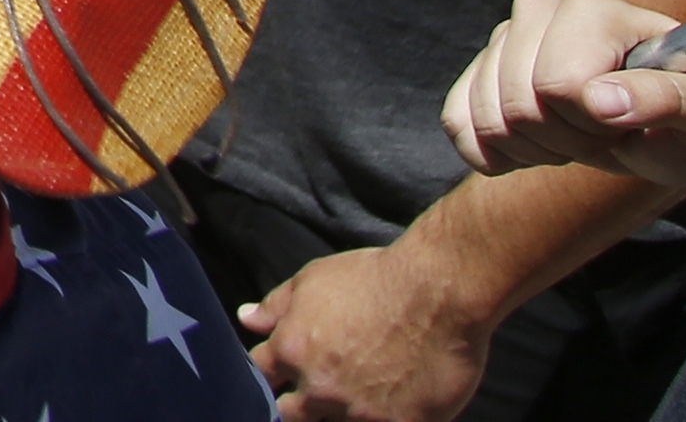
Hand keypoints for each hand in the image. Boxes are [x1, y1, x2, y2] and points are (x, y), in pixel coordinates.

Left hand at [241, 242, 489, 421]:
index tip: (284, 373)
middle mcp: (318, 387)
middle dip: (299, 405)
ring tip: (353, 398)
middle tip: (321, 390)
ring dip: (335, 417)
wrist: (439, 293)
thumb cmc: (375, 278)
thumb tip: (246, 318)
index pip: (261, 376)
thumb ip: (277, 305)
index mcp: (292, 350)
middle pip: (290, 414)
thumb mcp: (314, 279)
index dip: (271, 375)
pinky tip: (382, 411)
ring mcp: (358, 412)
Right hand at [442, 0, 685, 194]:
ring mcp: (504, 36)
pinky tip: (534, 148)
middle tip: (606, 133)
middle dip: (565, 139)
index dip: (592, 124)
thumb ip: (668, 100)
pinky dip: (490, 152)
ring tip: (578, 135)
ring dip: (534, 148)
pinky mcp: (480, 69)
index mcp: (593, 8)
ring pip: (486, 116)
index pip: (558, 83)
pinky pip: (457, 121)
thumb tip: (603, 100)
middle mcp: (540, 8)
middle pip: (520, 103)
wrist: (670, 128)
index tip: (629, 123)